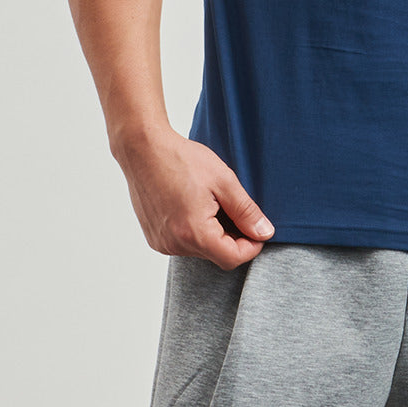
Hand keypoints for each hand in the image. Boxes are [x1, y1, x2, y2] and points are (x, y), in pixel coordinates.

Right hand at [115, 126, 273, 270]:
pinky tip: (194, 207)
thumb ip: (246, 211)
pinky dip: (195, 232)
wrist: (143, 149)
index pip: (232, 258)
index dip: (251, 246)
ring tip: (211, 203)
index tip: (258, 229)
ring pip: (200, 250)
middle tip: (235, 209)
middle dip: (233, 238)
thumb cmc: (181, 159)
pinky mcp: (154, 237)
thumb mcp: (224, 181)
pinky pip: (183, 244)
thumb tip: (264, 233)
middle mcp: (174, 244)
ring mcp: (161, 242)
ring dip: (213, 235)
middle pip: (216, 255)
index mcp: (194, 232)